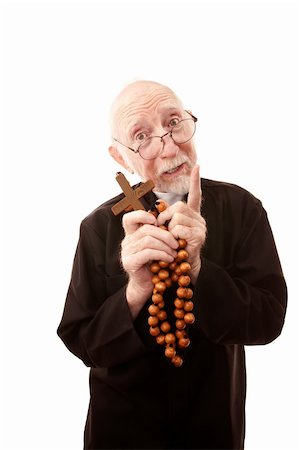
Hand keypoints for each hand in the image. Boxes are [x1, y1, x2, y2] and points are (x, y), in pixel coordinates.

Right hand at [121, 210, 178, 317]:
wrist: (146, 286)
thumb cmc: (154, 264)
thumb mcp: (156, 246)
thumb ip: (158, 234)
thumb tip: (170, 218)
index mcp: (131, 235)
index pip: (129, 218)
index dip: (142, 215)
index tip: (157, 221)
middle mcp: (127, 241)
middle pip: (146, 229)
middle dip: (165, 235)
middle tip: (176, 243)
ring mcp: (127, 252)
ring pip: (148, 240)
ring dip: (166, 246)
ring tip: (175, 253)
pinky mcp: (130, 262)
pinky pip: (148, 253)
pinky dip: (162, 254)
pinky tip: (170, 259)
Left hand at [156, 165, 206, 282]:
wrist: (181, 267)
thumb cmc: (172, 249)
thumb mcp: (168, 231)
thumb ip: (165, 219)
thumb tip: (154, 211)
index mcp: (192, 215)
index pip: (195, 195)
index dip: (195, 182)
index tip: (197, 166)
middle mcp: (199, 219)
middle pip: (178, 206)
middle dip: (165, 216)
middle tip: (161, 227)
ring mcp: (200, 227)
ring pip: (177, 217)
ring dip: (168, 227)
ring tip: (169, 238)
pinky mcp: (198, 236)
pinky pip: (180, 228)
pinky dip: (173, 234)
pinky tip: (174, 242)